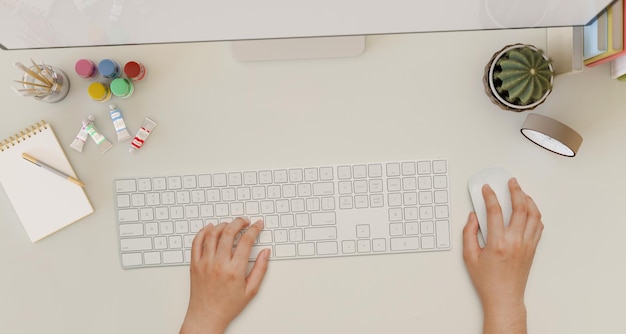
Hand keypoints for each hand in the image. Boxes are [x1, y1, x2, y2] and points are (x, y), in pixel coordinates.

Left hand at [180, 218, 270, 333]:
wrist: (206, 316)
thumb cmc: (228, 306)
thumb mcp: (251, 290)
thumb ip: (261, 269)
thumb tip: (266, 252)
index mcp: (234, 271)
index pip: (246, 241)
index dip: (254, 229)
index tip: (258, 225)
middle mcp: (218, 264)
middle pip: (229, 233)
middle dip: (239, 222)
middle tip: (244, 221)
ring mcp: (205, 263)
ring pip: (212, 234)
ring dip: (223, 225)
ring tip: (230, 225)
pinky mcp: (195, 264)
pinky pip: (196, 242)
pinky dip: (203, 232)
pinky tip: (210, 229)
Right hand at [463, 178, 542, 333]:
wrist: (504, 298)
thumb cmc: (487, 280)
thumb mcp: (469, 256)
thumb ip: (469, 233)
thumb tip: (473, 217)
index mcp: (498, 242)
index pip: (495, 211)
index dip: (490, 196)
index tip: (487, 189)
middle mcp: (515, 241)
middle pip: (520, 208)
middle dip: (515, 191)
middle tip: (511, 182)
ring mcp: (527, 244)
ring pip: (534, 215)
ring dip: (528, 200)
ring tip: (522, 192)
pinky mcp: (532, 249)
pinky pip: (538, 226)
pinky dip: (535, 214)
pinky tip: (530, 210)